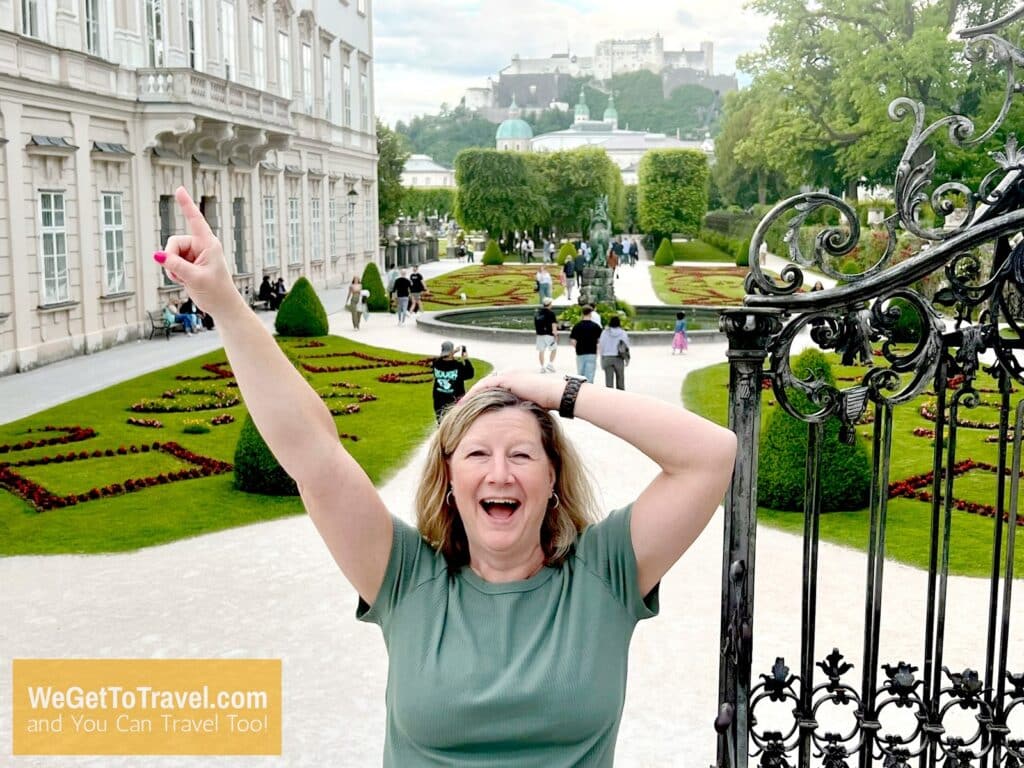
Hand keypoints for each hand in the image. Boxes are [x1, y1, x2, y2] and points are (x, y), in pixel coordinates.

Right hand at [154, 188, 240, 314]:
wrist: (221, 306)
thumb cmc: (216, 291)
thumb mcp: (195, 278)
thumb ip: (176, 266)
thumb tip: (158, 255)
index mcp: (209, 244)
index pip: (196, 220)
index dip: (187, 205)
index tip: (179, 189)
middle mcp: (200, 246)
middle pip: (173, 243)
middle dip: (171, 258)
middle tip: (182, 274)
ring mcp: (193, 255)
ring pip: (169, 254)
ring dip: (172, 268)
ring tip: (186, 279)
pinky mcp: (188, 264)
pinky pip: (171, 263)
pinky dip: (173, 273)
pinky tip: (184, 280)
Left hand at [469, 370, 562, 410]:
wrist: (557, 394)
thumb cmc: (549, 402)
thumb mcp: (531, 405)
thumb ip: (521, 409)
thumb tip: (516, 422)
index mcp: (515, 380)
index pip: (493, 389)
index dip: (482, 398)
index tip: (473, 409)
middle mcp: (510, 375)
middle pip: (486, 386)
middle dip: (474, 397)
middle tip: (463, 407)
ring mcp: (508, 375)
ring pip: (483, 385)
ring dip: (471, 396)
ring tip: (461, 405)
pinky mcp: (507, 378)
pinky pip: (484, 385)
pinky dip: (475, 393)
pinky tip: (466, 402)